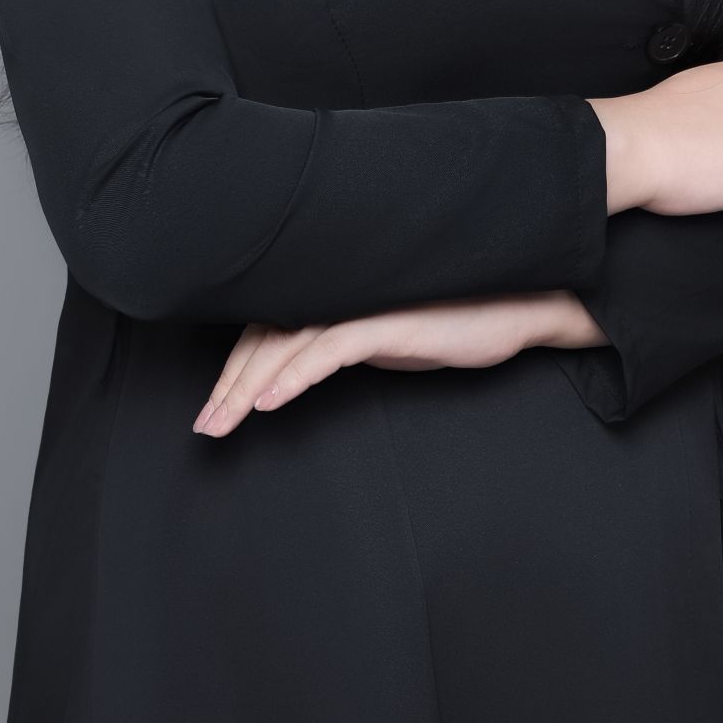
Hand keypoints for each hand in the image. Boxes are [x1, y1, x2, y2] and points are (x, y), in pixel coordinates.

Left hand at [191, 290, 603, 437]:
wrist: (518, 308)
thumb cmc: (454, 322)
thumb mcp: (387, 340)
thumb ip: (345, 344)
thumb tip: (306, 367)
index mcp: (333, 297)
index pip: (267, 331)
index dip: (233, 370)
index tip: (213, 410)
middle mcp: (337, 294)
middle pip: (264, 338)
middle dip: (227, 385)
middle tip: (204, 428)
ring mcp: (358, 304)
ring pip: (285, 344)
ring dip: (246, 387)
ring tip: (221, 422)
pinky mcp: (383, 321)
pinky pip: (327, 349)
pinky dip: (292, 376)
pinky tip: (269, 402)